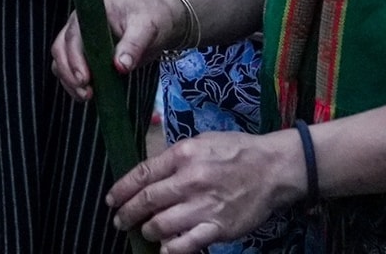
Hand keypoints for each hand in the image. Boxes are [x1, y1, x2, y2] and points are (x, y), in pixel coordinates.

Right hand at [50, 0, 179, 99]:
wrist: (157, 21)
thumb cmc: (151, 18)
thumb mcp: (147, 28)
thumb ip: (133, 45)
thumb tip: (120, 66)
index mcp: (90, 13)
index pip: (73, 35)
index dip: (74, 57)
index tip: (84, 78)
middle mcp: (79, 26)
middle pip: (60, 49)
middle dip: (69, 73)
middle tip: (86, 93)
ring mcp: (80, 41)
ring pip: (61, 62)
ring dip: (69, 81)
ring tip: (87, 97)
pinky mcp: (85, 55)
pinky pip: (71, 70)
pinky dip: (74, 84)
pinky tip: (88, 95)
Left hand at [107, 130, 305, 253]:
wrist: (273, 169)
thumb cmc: (236, 151)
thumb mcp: (200, 141)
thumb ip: (174, 158)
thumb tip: (150, 174)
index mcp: (183, 155)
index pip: (142, 174)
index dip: (122, 189)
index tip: (112, 199)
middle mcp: (190, 181)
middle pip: (147, 201)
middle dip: (127, 214)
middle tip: (119, 220)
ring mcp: (204, 206)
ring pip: (162, 225)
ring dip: (148, 231)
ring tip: (145, 232)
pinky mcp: (219, 228)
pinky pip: (187, 244)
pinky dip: (172, 249)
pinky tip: (164, 248)